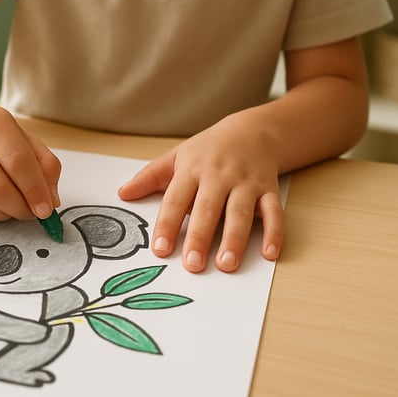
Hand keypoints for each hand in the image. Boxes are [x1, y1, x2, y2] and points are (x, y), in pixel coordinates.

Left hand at [117, 115, 283, 272]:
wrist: (252, 131)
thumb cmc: (209, 149)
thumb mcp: (177, 157)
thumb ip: (149, 177)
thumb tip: (122, 193)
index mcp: (192, 169)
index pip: (176, 199)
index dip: (167, 225)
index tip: (160, 250)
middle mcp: (219, 176)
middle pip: (208, 209)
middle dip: (200, 237)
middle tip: (192, 264)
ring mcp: (246, 183)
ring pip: (241, 213)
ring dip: (235, 240)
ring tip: (226, 265)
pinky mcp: (269, 189)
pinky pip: (274, 213)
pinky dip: (275, 233)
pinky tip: (269, 254)